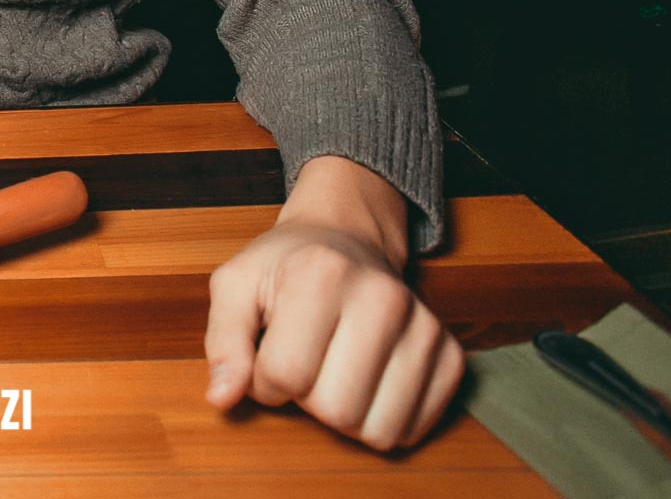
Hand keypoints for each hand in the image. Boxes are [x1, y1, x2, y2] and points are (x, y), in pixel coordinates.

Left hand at [203, 156, 463, 451]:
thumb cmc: (284, 268)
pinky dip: (380, 418)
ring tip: (334, 368)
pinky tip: (367, 379)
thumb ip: (222, 343)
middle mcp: (383, 297)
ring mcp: (423, 326)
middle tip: (306, 358)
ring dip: (344, 413)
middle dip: (306, 398)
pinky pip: (411, 430)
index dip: (264, 378)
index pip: (284, 375)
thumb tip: (221, 398)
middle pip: (335, 410)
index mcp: (321, 273)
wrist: (345, 240)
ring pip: (376, 430)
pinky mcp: (449, 354)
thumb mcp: (235, 286)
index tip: (269, 349)